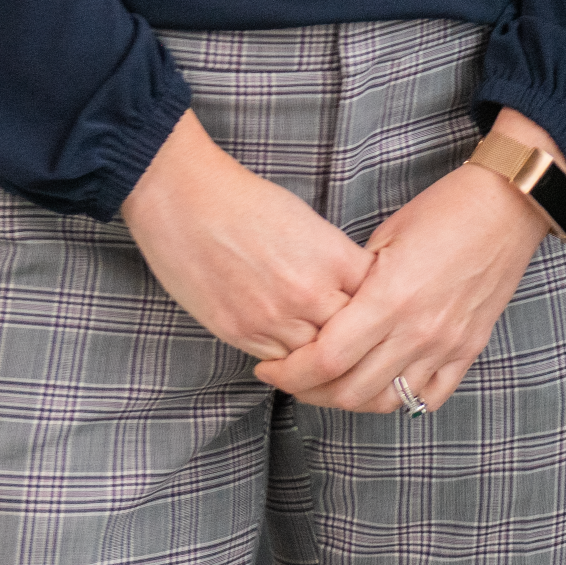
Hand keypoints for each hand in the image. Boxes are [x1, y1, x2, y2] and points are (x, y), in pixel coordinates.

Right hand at [120, 110, 373, 360]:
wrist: (189, 202)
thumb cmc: (248, 203)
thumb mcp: (308, 223)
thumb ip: (333, 260)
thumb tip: (349, 288)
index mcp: (333, 259)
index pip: (375, 299)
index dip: (375, 304)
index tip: (372, 304)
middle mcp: (310, 295)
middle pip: (351, 335)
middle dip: (353, 335)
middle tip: (351, 335)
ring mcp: (275, 320)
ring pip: (316, 358)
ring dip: (319, 353)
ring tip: (320, 345)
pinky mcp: (241, 334)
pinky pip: (279, 363)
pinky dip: (288, 359)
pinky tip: (289, 348)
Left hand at [255, 109, 564, 412]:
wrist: (508, 205)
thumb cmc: (445, 208)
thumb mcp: (386, 236)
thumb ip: (353, 282)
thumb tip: (322, 314)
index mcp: (390, 298)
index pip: (325, 360)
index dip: (289, 373)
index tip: (270, 366)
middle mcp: (417, 331)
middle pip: (348, 391)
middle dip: (309, 392)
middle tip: (293, 378)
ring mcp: (446, 345)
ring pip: (385, 402)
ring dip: (350, 399)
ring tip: (332, 384)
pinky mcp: (468, 349)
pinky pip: (428, 398)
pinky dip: (401, 399)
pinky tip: (383, 383)